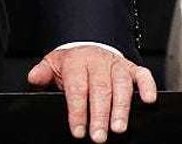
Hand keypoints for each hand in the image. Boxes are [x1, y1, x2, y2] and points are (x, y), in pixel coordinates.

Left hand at [28, 45, 156, 141]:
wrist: (87, 47)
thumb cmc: (72, 63)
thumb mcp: (53, 64)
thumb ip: (43, 73)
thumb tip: (34, 77)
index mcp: (77, 61)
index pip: (77, 88)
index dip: (77, 111)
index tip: (78, 130)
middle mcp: (98, 62)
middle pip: (100, 89)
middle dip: (99, 115)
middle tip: (98, 136)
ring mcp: (116, 65)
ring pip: (121, 85)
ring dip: (121, 108)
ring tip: (118, 127)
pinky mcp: (132, 68)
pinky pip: (143, 75)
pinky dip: (147, 87)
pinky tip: (148, 101)